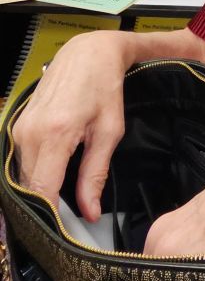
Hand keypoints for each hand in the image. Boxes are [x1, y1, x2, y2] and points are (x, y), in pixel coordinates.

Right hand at [13, 30, 129, 221]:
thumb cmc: (105, 86)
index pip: (41, 191)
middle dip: (48, 205)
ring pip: (24, 175)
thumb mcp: (109, 131)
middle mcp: (30, 132)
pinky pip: (23, 159)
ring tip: (67, 192)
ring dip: (42, 187)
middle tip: (72, 216)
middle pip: (29, 187)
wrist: (89, 51)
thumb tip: (89, 212)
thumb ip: (95, 174)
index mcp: (54, 134)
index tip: (66, 229)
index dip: (51, 216)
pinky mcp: (18, 124)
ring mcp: (20, 127)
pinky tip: (56, 171)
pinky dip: (37, 170)